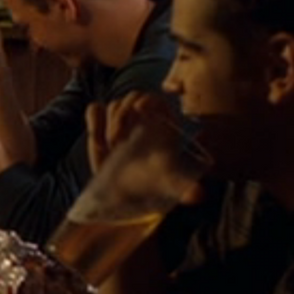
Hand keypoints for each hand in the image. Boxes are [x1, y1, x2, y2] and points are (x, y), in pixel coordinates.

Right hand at [85, 93, 205, 206]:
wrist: (121, 196)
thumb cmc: (150, 185)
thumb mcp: (168, 184)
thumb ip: (184, 187)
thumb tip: (199, 196)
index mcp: (163, 125)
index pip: (157, 100)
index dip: (149, 99)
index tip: (140, 109)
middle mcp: (142, 119)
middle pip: (133, 97)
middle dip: (123, 115)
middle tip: (118, 140)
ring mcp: (120, 121)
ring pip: (114, 105)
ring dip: (110, 123)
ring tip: (112, 146)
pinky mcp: (101, 126)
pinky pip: (95, 109)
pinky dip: (94, 120)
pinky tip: (99, 139)